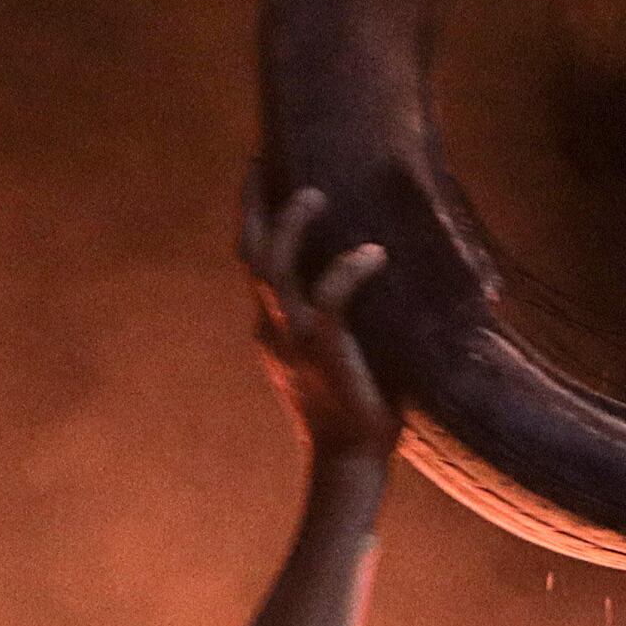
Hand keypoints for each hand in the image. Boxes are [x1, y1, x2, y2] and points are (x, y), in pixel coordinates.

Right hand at [240, 182, 396, 463]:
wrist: (350, 463)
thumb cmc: (357, 412)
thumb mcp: (338, 356)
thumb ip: (340, 319)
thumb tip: (375, 276)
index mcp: (273, 330)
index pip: (255, 264)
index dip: (254, 219)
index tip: (261, 177)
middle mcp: (273, 329)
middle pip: (249, 254)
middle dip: (250, 206)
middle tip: (258, 162)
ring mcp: (293, 339)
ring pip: (275, 268)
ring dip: (291, 226)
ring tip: (313, 193)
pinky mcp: (323, 350)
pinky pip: (330, 297)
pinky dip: (349, 270)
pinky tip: (373, 253)